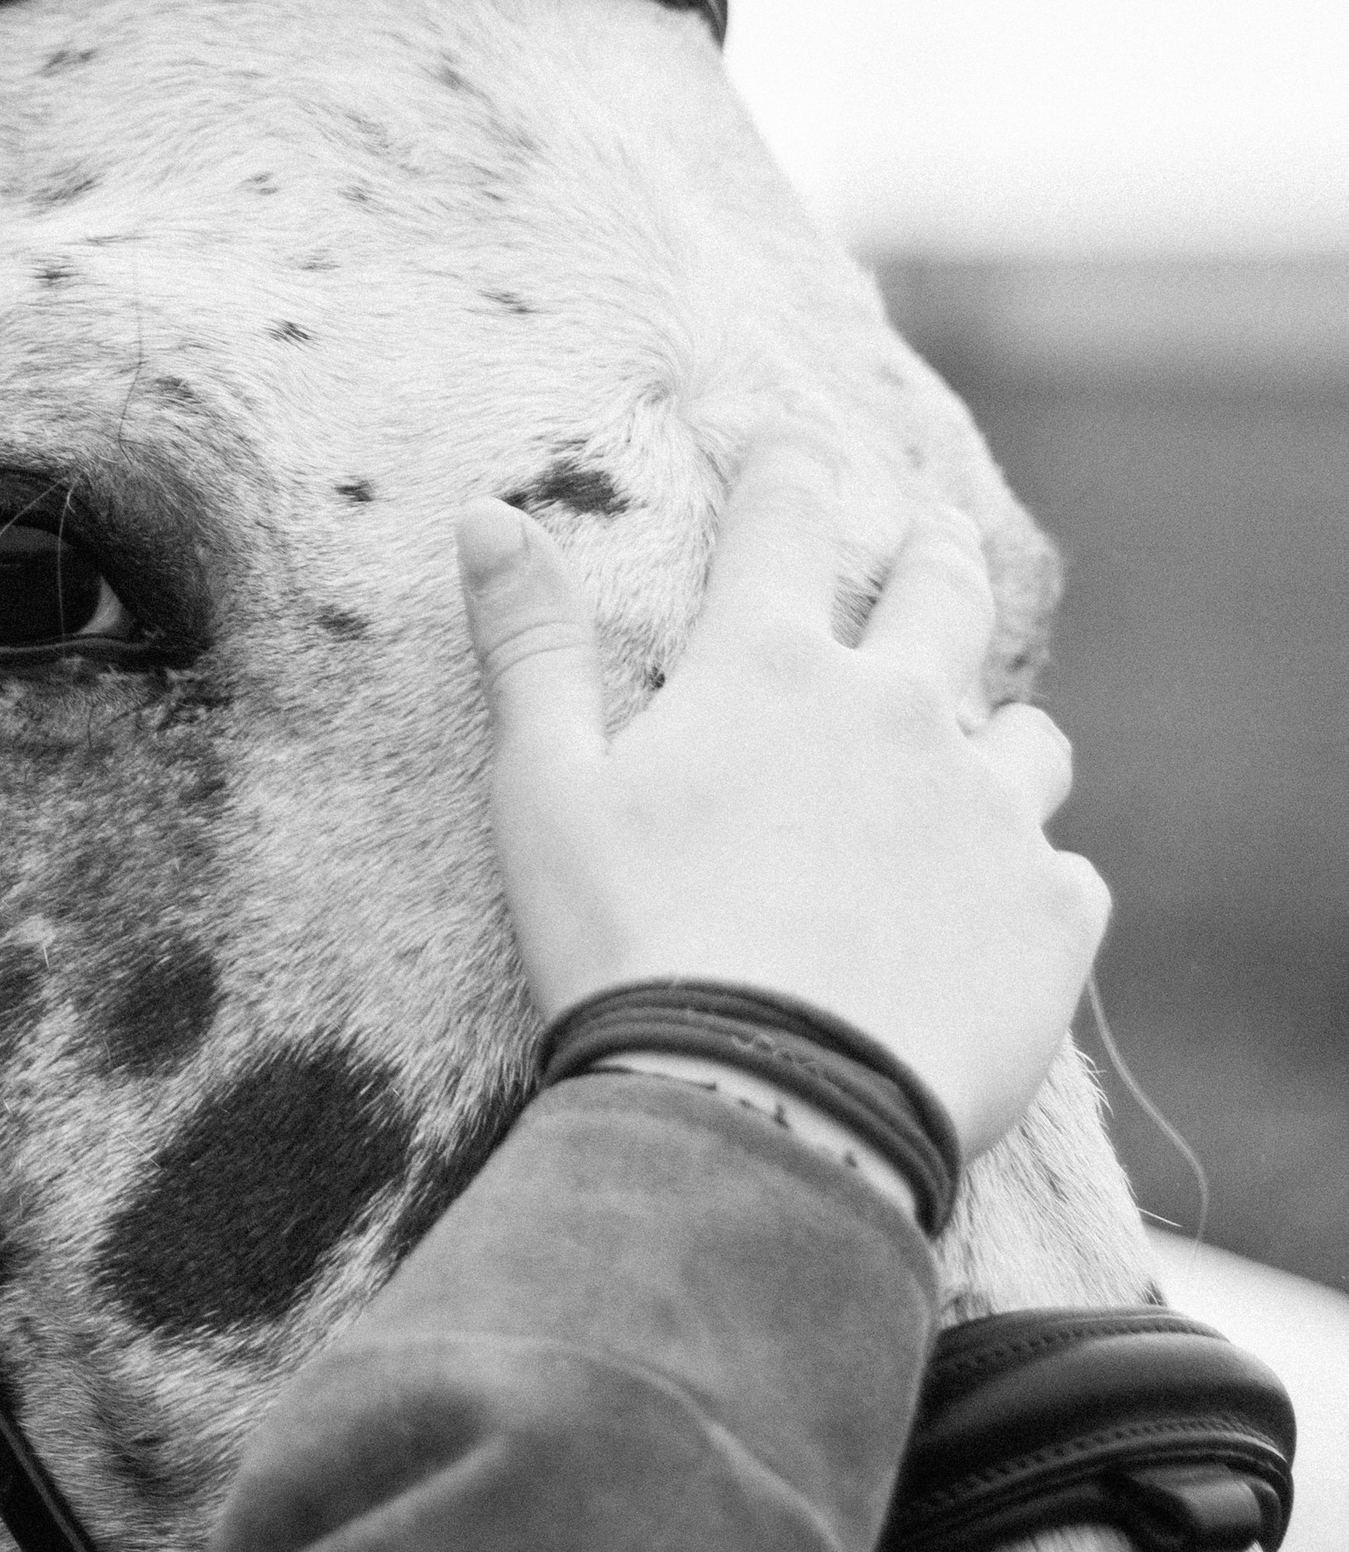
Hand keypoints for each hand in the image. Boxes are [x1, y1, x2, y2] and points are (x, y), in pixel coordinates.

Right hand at [455, 432, 1107, 1163]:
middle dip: (935, 550)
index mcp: (772, 671)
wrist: (762, 1113)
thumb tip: (487, 513)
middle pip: (946, 592)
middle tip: (932, 533)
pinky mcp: (1050, 917)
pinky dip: (1029, 880)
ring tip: (983, 748)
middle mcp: (900, 715)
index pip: (786, 519)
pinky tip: (994, 914)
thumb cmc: (628, 947)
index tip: (788, 438)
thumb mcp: (542, 791)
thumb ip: (528, 646)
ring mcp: (990, 814)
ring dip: (1000, 730)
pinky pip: (1064, 873)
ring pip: (1030, 737)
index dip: (786, 464)